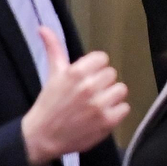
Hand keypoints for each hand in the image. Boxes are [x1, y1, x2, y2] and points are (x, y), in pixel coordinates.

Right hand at [21, 28, 128, 165]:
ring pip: (121, 89)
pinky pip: (125, 108)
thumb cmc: (49, 104)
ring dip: (111, 97)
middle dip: (101, 84)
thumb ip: (54, 49)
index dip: (95, 69)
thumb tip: (43, 27)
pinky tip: (101, 116)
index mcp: (75, 73)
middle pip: (112, 74)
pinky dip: (116, 113)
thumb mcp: (52, 74)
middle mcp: (88, 87)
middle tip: (88, 94)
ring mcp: (99, 105)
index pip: (102, 58)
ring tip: (96, 105)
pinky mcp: (107, 122)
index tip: (85, 79)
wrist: (41, 138)